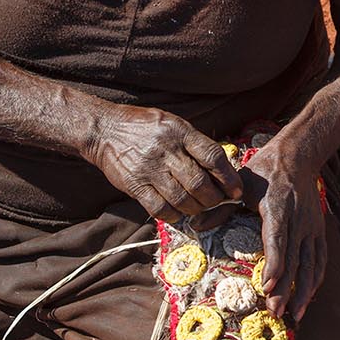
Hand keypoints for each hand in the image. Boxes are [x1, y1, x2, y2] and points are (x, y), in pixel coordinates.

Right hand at [82, 106, 241, 221]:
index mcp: (180, 131)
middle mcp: (166, 150)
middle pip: (199, 183)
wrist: (104, 129)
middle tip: (218, 201)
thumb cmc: (144, 127)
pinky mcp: (134, 185)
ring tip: (200, 207)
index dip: (229, 177)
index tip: (236, 189)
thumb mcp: (173, 124)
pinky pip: (160, 209)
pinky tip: (179, 212)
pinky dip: (174, 215)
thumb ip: (195, 143)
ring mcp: (149, 169)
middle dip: (214, 198)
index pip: (212, 156)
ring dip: (196, 209)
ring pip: (182, 199)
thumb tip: (221, 170)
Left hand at [236, 139, 326, 321]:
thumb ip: (221, 208)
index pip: (277, 239)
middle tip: (276, 313)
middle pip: (294, 258)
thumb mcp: (239, 184)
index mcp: (277, 207)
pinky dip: (315, 280)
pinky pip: (319, 259)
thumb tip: (196, 226)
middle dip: (286, 288)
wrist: (298, 156)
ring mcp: (311, 226)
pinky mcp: (318, 230)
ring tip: (297, 314)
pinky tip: (308, 297)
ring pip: (311, 263)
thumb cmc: (263, 171)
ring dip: (304, 290)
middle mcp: (298, 219)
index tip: (267, 286)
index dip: (274, 264)